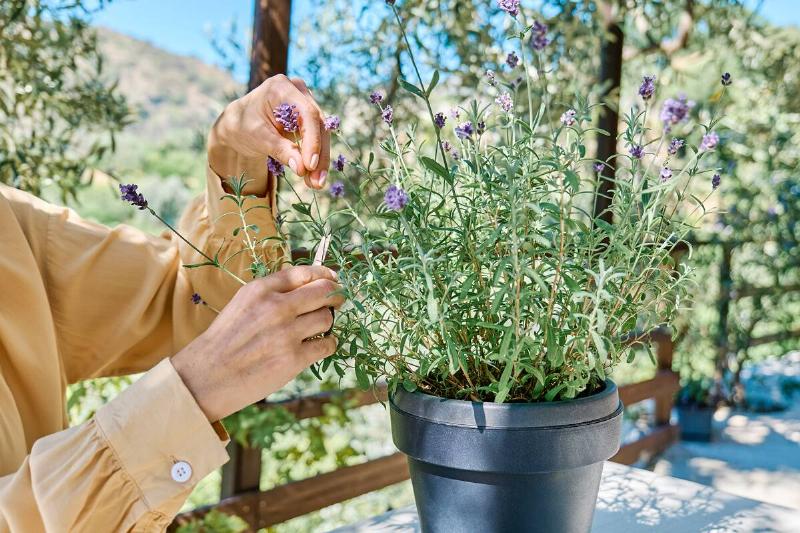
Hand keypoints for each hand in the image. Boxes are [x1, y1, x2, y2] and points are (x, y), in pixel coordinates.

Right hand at [172, 265, 343, 421]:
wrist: (206, 376)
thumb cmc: (224, 340)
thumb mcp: (241, 303)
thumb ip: (271, 292)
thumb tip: (307, 283)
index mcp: (261, 290)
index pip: (304, 273)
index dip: (325, 274)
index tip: (333, 278)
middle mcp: (276, 307)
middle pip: (323, 291)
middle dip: (335, 295)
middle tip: (338, 300)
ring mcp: (287, 334)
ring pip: (327, 318)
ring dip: (328, 321)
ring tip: (320, 327)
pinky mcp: (294, 359)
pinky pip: (327, 345)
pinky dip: (328, 344)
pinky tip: (320, 345)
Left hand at [208, 74, 330, 191]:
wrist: (238, 124)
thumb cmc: (243, 126)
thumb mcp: (258, 138)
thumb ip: (281, 150)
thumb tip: (302, 169)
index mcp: (282, 88)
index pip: (307, 114)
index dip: (312, 140)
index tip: (310, 165)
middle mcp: (298, 91)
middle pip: (318, 125)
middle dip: (319, 155)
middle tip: (317, 182)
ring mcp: (305, 102)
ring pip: (321, 134)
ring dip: (320, 160)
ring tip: (316, 184)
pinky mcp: (308, 118)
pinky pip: (317, 138)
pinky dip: (315, 158)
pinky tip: (313, 177)